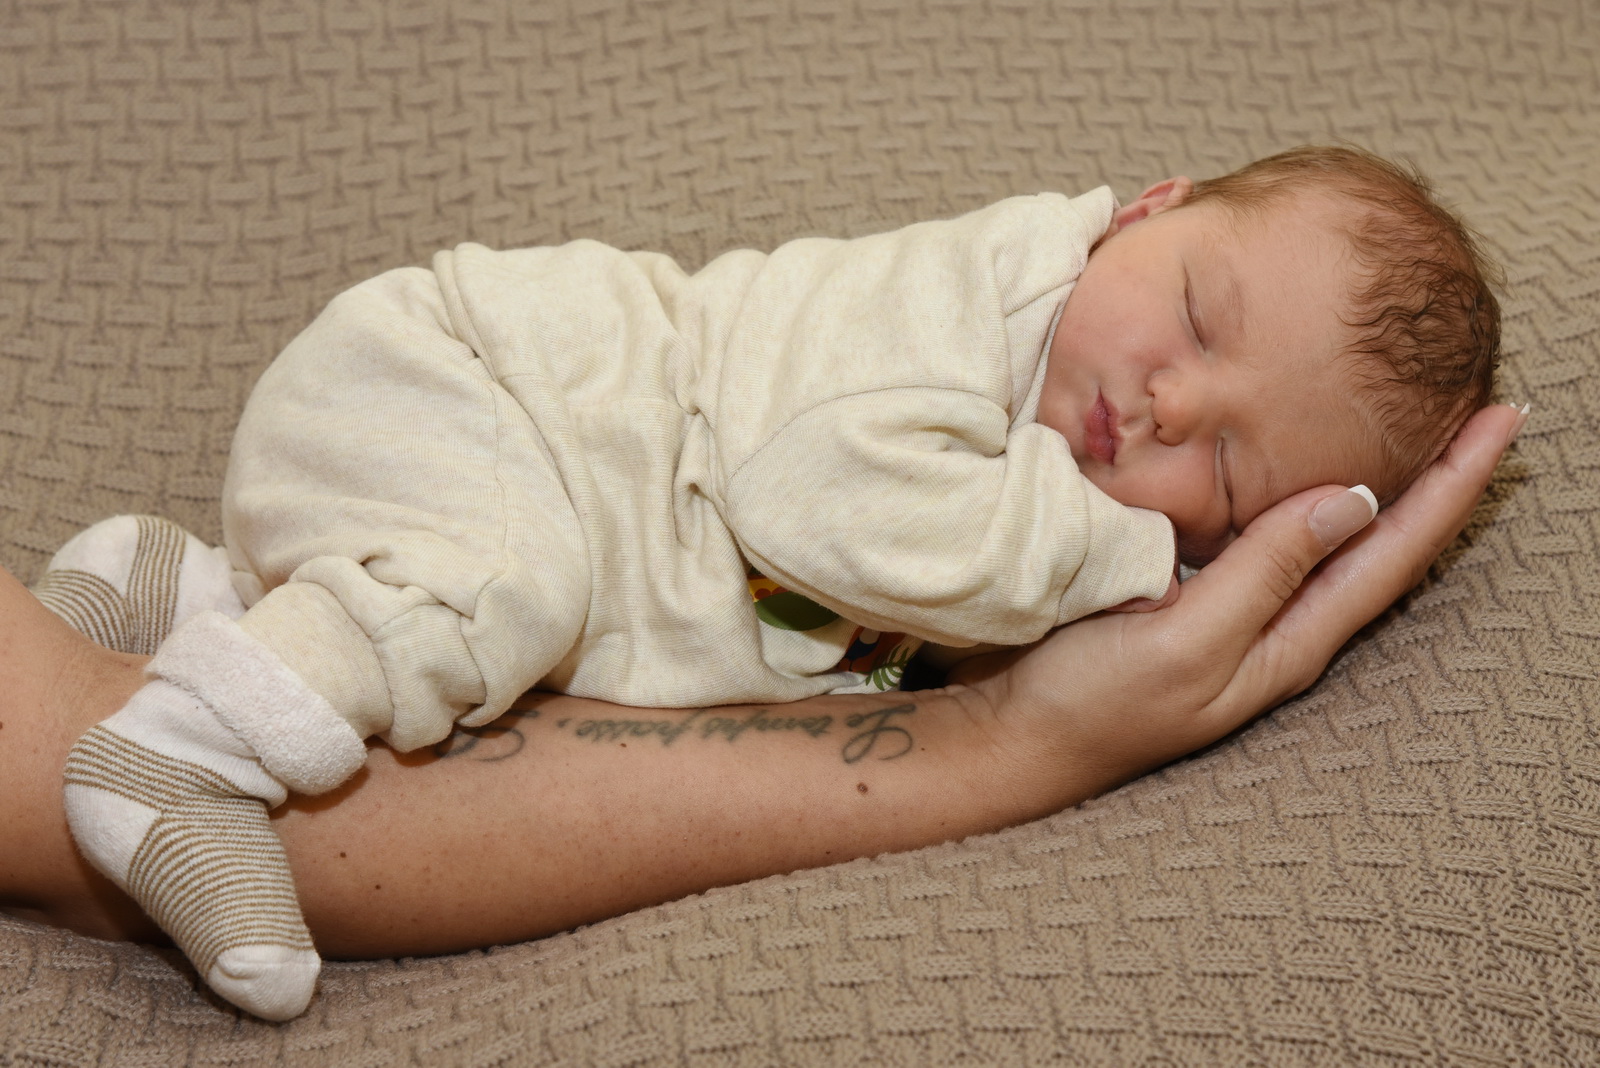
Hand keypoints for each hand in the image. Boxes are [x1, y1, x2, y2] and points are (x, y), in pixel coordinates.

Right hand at [953, 403, 1523, 802]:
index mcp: (1292, 639)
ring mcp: (1238, 610)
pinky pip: (1268, 532)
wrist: (1016, 739)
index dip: (1452, 484)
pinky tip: (1295, 462)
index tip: (1502, 416)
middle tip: (1476, 404)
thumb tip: (1355, 500)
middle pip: (1381, 541)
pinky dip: (1298, 487)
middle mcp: (1279, 622)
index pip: (1396, 551)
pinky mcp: (1193, 594)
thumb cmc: (1094, 702)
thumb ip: (1265, 573)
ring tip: (1413, 422)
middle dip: (1435, 475)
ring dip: (1378, 478)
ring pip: (1328, 534)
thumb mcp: (1186, 641)